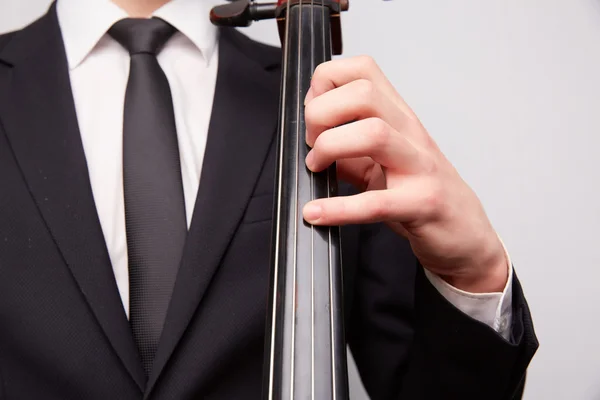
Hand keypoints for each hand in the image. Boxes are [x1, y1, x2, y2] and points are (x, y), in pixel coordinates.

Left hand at [302, 56, 507, 292]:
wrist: (465, 233)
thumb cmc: (420, 193)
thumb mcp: (379, 163)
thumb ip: (346, 149)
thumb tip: (310, 141)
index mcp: (398, 117)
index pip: (362, 69)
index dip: (326, 84)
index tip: (313, 114)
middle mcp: (410, 133)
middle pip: (363, 93)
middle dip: (322, 113)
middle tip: (312, 144)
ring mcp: (419, 166)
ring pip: (373, 134)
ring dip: (329, 147)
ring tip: (317, 169)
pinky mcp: (422, 203)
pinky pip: (376, 202)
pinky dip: (338, 209)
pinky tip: (316, 213)